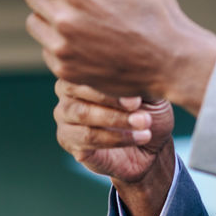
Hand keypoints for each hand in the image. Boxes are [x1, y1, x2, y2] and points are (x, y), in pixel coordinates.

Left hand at [19, 0, 215, 112]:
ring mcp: (63, 50)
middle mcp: (64, 22)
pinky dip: (57, 41)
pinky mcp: (67, 72)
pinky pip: (46, 49)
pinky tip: (80, 36)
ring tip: (71, 9)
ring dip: (46, 13)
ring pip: (34, 23)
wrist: (172, 62)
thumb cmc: (157, 11)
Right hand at [53, 79, 173, 183]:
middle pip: (77, 92)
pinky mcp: (70, 144)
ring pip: (82, 116)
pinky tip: (139, 137)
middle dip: (111, 101)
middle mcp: (67, 95)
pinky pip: (86, 140)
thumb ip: (137, 78)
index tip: (136, 96)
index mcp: (82, 75)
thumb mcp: (148, 92)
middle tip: (139, 109)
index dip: (109, 83)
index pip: (84, 71)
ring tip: (144, 125)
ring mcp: (65, 121)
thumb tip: (136, 66)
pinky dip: (116, 139)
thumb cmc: (146, 111)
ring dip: (117, 120)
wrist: (150, 148)